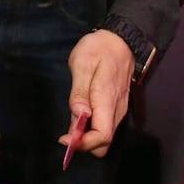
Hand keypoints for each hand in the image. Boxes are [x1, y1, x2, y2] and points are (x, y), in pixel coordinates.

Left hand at [62, 30, 133, 157]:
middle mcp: (117, 109)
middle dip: (85, 144)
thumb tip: (79, 117)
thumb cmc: (99, 49)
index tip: (64, 138)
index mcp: (108, 100)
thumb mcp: (82, 64)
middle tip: (66, 132)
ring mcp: (119, 109)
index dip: (83, 143)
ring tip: (71, 121)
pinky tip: (80, 115)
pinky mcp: (117, 106)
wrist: (120, 39)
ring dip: (87, 136)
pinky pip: (105, 126)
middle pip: (104, 143)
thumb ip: (80, 93)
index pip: (102, 136)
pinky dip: (91, 128)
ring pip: (105, 136)